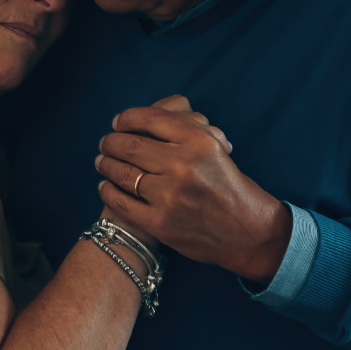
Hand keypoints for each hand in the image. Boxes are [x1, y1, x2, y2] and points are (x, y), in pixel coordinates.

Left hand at [94, 97, 291, 284]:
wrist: (248, 231)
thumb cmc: (229, 184)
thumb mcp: (217, 147)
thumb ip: (186, 127)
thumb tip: (145, 118)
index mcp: (199, 141)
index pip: (151, 120)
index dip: (128, 119)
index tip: (118, 122)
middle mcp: (184, 165)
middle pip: (132, 146)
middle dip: (111, 142)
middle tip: (105, 143)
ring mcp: (171, 196)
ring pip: (124, 174)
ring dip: (107, 165)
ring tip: (102, 162)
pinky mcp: (162, 223)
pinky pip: (123, 204)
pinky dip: (109, 193)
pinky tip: (105, 186)